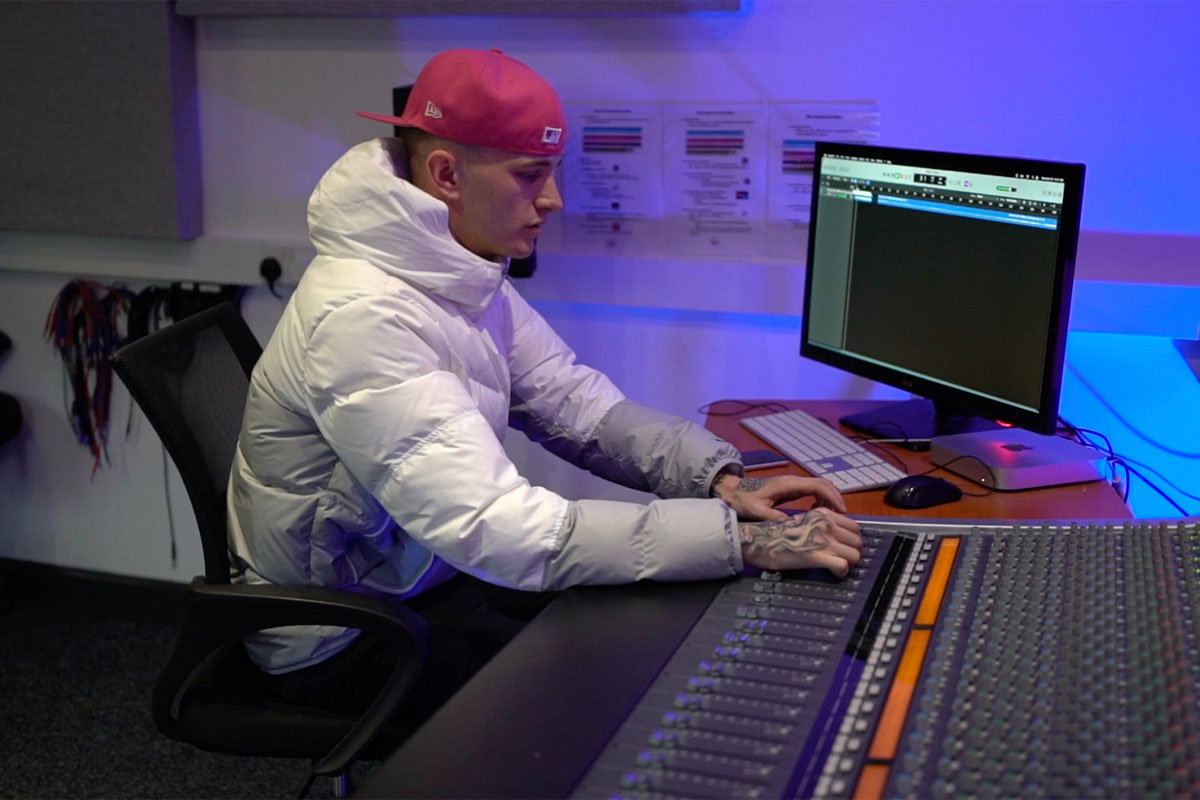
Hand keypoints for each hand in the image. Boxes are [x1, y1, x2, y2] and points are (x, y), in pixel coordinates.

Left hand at [712, 473, 846, 520]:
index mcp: (787, 485)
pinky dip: (820, 498)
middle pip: (822, 483)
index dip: (831, 497)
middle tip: (842, 516)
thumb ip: (773, 517)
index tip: (841, 511)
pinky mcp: (790, 488)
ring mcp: (792, 483)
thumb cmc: (743, 500)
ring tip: (832, 517)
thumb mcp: (756, 511)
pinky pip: (812, 490)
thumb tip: (792, 525)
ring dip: (829, 498)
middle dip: (835, 497)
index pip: (817, 485)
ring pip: (818, 485)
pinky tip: (817, 512)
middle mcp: (792, 481)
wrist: (733, 491)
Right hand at [738, 508, 862, 575]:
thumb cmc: (777, 533)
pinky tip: (834, 573)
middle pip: (858, 541)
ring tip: (840, 567)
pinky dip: (842, 572)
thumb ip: (821, 525)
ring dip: (850, 563)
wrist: (759, 539)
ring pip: (855, 554)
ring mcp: (824, 540)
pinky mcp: (818, 556)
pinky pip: (843, 566)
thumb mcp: (804, 520)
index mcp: (823, 514)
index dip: (853, 540)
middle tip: (845, 559)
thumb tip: (835, 537)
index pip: (855, 527)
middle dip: (854, 552)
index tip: (847, 547)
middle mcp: (827, 524)